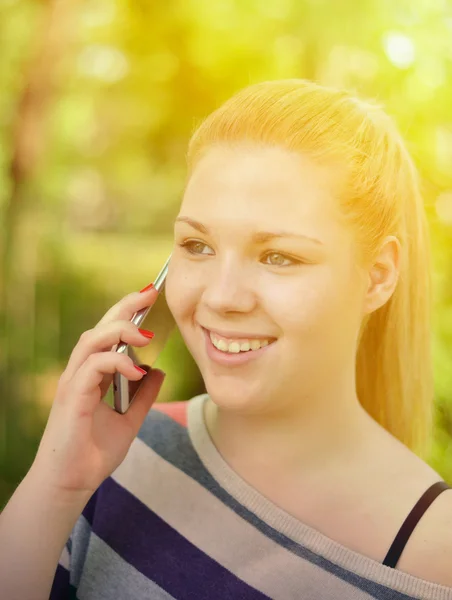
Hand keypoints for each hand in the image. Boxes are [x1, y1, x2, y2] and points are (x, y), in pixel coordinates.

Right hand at [31, 286, 165, 496]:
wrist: (71, 484)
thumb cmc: (94, 453)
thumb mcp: (130, 419)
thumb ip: (143, 395)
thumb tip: (159, 370)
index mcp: (92, 375)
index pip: (108, 334)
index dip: (127, 313)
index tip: (150, 296)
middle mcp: (80, 373)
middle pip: (99, 328)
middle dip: (124, 307)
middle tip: (150, 293)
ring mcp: (73, 383)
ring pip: (92, 341)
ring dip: (120, 331)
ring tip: (147, 335)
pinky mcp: (72, 397)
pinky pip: (92, 367)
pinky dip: (116, 363)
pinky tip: (137, 371)